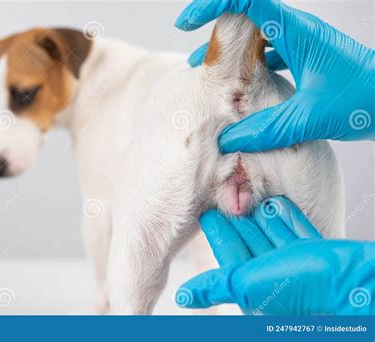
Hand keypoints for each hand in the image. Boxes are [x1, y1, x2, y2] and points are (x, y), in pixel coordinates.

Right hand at [175, 0, 374, 152]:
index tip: (189, 24)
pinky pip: (270, 56)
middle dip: (214, 32)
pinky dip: (250, 68)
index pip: (245, 0)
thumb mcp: (311, 116)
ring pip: (256, 39)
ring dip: (231, 53)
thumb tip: (229, 138)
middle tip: (194, 56)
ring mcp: (301, 44)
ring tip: (208, 73)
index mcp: (295, 31)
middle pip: (245, 17)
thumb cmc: (367, 98)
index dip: (212, 5)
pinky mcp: (306, 59)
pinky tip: (242, 89)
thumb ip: (266, 128)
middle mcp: (296, 31)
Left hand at [175, 196, 374, 314]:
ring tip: (244, 188)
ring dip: (257, 212)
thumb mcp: (248, 286)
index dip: (217, 229)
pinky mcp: (313, 250)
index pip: (228, 249)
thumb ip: (217, 285)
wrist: (352, 286)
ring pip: (270, 231)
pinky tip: (275, 200)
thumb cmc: (298, 289)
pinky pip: (294, 228)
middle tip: (222, 189)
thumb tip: (183, 297)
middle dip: (235, 215)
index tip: (205, 207)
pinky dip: (283, 215)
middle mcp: (270, 272)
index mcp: (250, 282)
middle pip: (248, 238)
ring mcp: (294, 261)